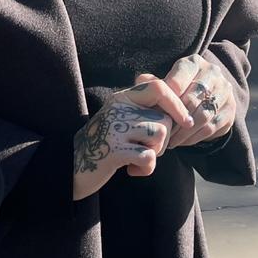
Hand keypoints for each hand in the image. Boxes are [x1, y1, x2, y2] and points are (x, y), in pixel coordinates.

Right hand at [72, 79, 193, 200]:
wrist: (71, 164)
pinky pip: (149, 158)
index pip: (157, 87)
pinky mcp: (113, 151)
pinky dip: (145, 169)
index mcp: (121, 98)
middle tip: (144, 150)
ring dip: (155, 153)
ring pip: (160, 136)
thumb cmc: (103, 142)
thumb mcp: (119, 117)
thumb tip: (176, 105)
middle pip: (164, 119)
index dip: (177, 103)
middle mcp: (118, 109)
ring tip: (136, 158)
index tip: (186, 121)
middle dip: (163, 141)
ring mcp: (115, 129)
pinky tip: (131, 170)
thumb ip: (141, 108)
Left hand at [136, 54, 235, 149]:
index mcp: (194, 62)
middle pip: (192, 98)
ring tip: (170, 140)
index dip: (166, 99)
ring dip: (184, 131)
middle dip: (175, 118)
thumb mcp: (164, 82)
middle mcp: (213, 73)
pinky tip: (182, 142)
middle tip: (162, 131)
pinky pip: (211, 127)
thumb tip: (141, 81)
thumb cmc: (177, 89)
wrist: (205, 96)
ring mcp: (224, 91)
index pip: (178, 80)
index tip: (156, 113)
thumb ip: (152, 82)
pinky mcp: (230, 110)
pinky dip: (194, 137)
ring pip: (203, 115)